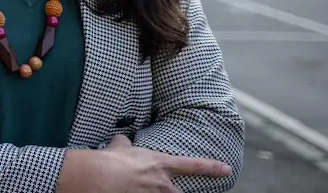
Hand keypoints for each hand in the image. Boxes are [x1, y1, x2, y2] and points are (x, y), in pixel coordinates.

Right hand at [100, 135, 231, 191]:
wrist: (101, 177)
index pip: (193, 165)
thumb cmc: (111, 160)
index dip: (212, 167)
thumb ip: (125, 143)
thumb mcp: (119, 146)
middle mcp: (162, 184)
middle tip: (175, 189)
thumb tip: (123, 140)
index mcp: (160, 164)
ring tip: (147, 189)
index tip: (226, 169)